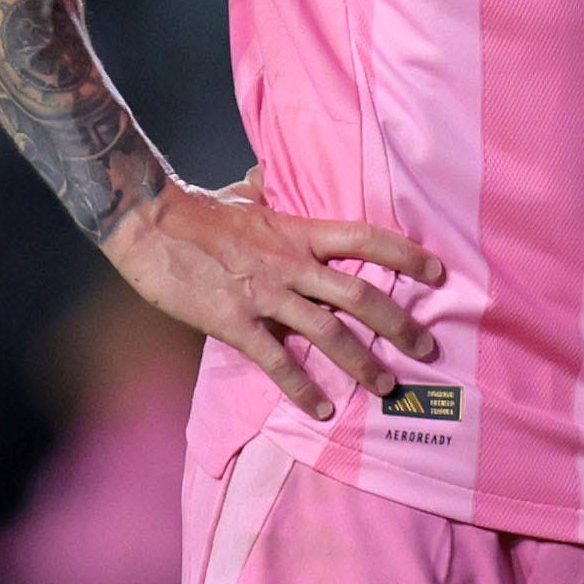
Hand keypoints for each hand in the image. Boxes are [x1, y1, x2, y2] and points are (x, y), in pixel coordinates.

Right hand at [100, 180, 445, 416]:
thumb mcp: (240, 194)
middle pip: (360, 295)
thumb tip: (268, 174)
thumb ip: (264, 190)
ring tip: (386, 385)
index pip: (365, 239)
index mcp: (297, 232)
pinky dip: (302, 388)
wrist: (146, 222)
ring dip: (362, 363)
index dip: (406, 254)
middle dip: (400, 325)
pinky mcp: (233, 321)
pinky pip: (276, 361)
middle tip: (426, 349)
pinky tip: (321, 409)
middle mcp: (290, 264)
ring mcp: (264, 294)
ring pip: (328, 332)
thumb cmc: (194, 208)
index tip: (438, 271)